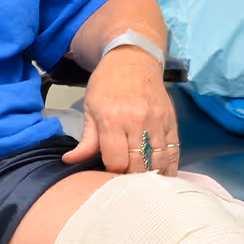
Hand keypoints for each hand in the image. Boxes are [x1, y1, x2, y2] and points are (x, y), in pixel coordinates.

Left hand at [63, 46, 178, 173]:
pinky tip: (163, 178)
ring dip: (151, 178)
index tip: (108, 176)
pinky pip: (173, 152)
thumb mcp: (90, 107)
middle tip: (126, 184)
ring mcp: (157, 123)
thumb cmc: (107, 82)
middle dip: (131, 180)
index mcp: (112, 120)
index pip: (116, 161)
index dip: (111, 174)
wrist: (133, 58)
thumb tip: (70, 161)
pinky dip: (169, 168)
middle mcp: (136, 122)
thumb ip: (86, 139)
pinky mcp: (171, 122)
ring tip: (144, 185)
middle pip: (138, 166)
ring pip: (158, 162)